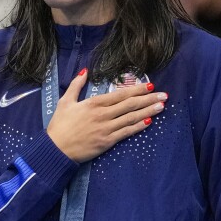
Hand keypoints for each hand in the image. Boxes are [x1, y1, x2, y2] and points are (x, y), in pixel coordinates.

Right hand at [45, 69, 165, 161]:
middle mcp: (103, 114)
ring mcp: (106, 128)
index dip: (137, 89)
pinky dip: (138, 126)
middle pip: (130, 104)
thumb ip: (76, 85)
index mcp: (94, 103)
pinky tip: (149, 121)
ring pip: (131, 117)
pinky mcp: (107, 141)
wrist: (56, 149)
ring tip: (161, 106)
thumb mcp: (65, 101)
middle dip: (149, 98)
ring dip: (148, 111)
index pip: (120, 94)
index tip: (149, 85)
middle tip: (163, 95)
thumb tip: (85, 71)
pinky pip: (127, 132)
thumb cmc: (60, 126)